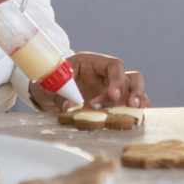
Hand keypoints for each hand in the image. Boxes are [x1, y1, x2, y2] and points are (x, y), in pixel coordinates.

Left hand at [29, 50, 147, 112]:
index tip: (112, 95)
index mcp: (92, 63)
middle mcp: (106, 76)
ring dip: (137, 102)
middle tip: (130, 105)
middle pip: (131, 77)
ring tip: (136, 114)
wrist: (46, 94)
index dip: (116, 79)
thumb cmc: (48, 84)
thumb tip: (69, 108)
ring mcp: (111, 90)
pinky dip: (135, 112)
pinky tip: (135, 120)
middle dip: (133, 91)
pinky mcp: (112, 104)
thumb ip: (59, 95)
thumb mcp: (48, 86)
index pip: (114, 66)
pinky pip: (129, 106)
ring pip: (134, 91)